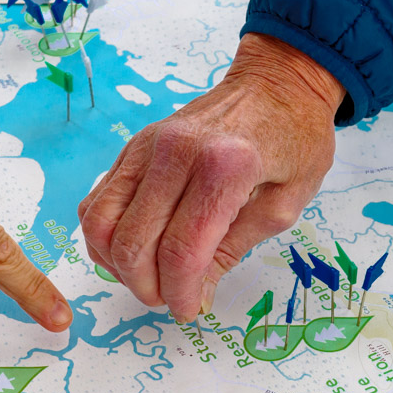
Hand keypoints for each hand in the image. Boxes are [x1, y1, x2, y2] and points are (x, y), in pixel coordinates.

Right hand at [79, 33, 344, 322]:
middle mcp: (177, 152)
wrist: (277, 83)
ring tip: (149, 278)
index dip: (180, 292)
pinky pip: (98, 200)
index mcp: (224, 166)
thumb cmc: (294, 140)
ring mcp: (147, 146)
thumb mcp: (285, 203)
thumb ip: (233, 248)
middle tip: (170, 298)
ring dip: (118, 265)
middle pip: (134, 242)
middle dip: (147, 286)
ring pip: (102, 222)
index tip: (188, 310)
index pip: (182, 249)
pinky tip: (131, 251)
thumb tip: (193, 291)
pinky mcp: (133, 146)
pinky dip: (103, 236)